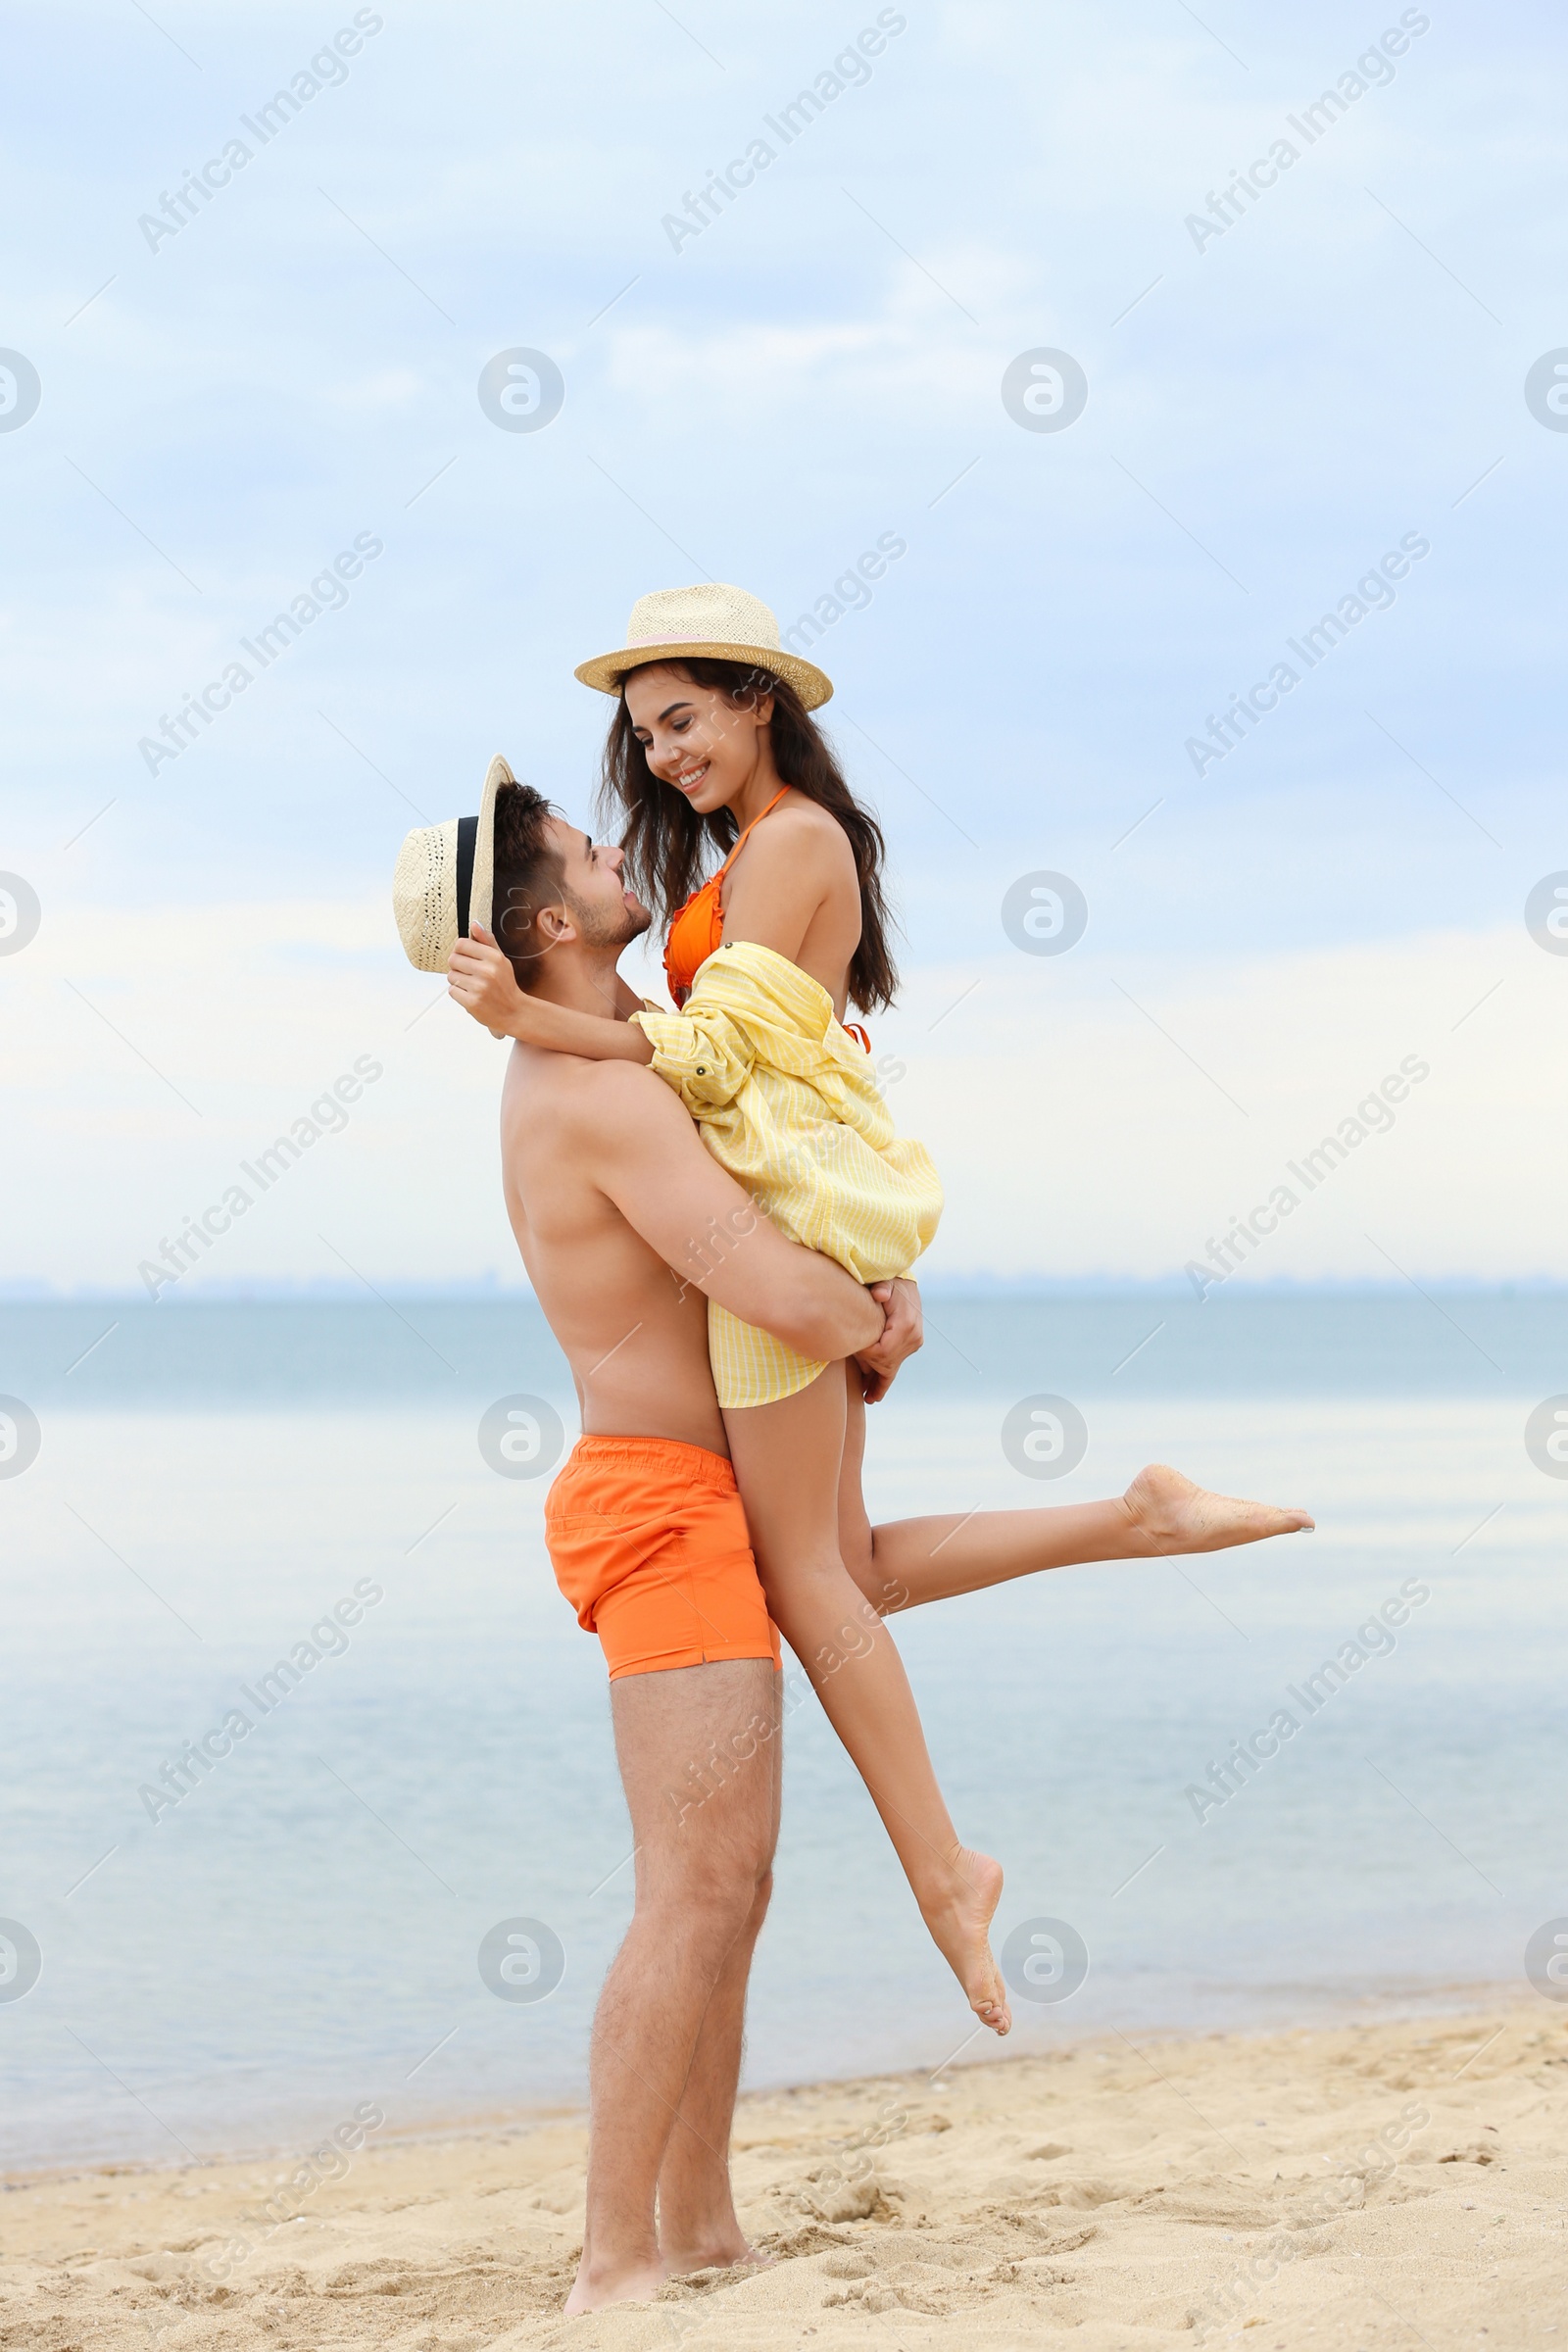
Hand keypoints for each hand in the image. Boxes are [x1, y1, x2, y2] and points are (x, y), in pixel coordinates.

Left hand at [447, 924, 531, 1037]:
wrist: (514, 1012)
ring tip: (472, 986)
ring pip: (451, 976)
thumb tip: (474, 924)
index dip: (460, 951)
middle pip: (453, 959)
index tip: (466, 957)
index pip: (462, 944)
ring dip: (458, 981)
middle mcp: (487, 971)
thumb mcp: (501, 960)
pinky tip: (471, 995)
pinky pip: (452, 991)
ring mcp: (479, 988)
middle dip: (457, 966)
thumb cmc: (505, 984)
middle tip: (469, 974)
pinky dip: (459, 994)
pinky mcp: (472, 1002)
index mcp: (494, 957)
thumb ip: (487, 942)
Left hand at [853, 1276, 922, 1403]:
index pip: (882, 1352)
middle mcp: (912, 1338)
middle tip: (856, 1386)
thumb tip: (879, 1295)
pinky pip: (895, 1367)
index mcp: (905, 1326)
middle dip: (869, 1373)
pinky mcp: (910, 1345)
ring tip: (866, 1397)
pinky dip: (885, 1382)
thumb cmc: (890, 1281)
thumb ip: (881, 1288)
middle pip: (886, 1364)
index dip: (865, 1355)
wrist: (904, 1282)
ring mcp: (913, 1343)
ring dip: (877, 1382)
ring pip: (891, 1369)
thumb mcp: (885, 1281)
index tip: (850, 1351)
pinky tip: (873, 1396)